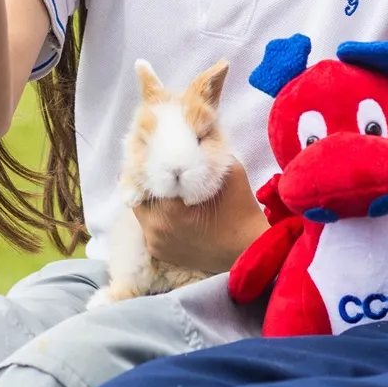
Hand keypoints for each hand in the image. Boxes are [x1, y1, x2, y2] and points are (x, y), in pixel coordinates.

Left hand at [138, 162, 268, 274]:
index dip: (148, 161)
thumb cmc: (241, 209)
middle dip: (148, 180)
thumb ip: (208, 151)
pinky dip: (157, 215)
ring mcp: (155, 243)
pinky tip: (171, 207)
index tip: (156, 150)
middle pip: (138, 194)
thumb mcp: (230, 170)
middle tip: (160, 166)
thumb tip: (193, 134)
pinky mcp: (159, 252)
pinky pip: (149, 227)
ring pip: (142, 211)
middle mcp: (155, 228)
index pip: (143, 176)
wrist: (249, 251)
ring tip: (166, 186)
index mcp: (168, 208)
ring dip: (152, 198)